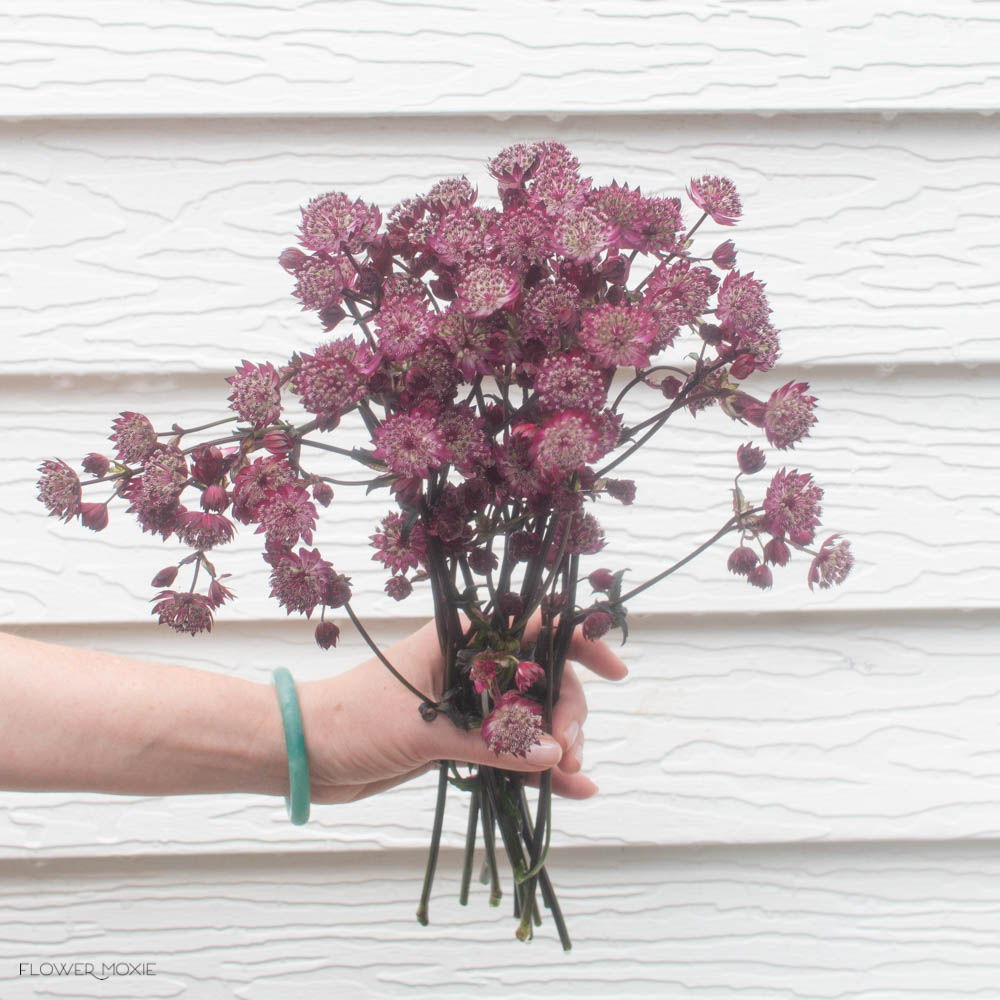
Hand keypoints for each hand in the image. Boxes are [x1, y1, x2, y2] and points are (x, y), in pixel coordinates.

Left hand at [296, 617, 627, 803]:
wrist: (306, 753)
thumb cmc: (352, 719)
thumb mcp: (423, 728)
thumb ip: (490, 742)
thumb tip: (554, 755)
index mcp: (460, 640)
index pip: (532, 628)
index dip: (577, 643)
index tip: (613, 670)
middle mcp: (470, 666)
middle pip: (542, 678)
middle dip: (566, 711)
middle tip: (569, 749)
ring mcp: (468, 703)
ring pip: (532, 717)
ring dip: (557, 744)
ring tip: (571, 776)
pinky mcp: (462, 739)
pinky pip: (511, 749)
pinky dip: (537, 767)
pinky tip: (569, 790)